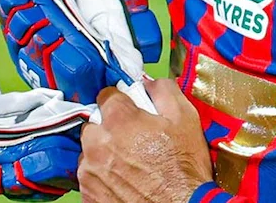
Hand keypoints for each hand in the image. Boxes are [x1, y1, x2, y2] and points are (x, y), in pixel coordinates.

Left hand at [78, 79, 212, 202]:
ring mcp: (90, 172)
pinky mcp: (89, 194)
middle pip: (94, 124)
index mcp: (119, 120)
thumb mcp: (186, 118)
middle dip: (110, 127)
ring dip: (104, 152)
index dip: (122, 100)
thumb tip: (150, 84)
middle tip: (132, 138)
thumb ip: (164, 91)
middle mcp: (98, 144)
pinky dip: (103, 175)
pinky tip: (125, 179)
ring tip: (130, 162)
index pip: (107, 95)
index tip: (130, 108)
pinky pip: (90, 176)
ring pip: (90, 151)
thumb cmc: (183, 170)